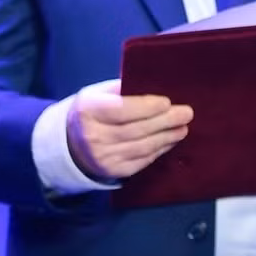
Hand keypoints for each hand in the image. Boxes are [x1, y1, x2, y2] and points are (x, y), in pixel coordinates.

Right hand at [66, 79, 192, 182]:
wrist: (69, 144)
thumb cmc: (92, 112)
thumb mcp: (97, 94)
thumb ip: (121, 89)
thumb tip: (153, 84)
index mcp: (88, 112)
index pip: (121, 111)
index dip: (146, 108)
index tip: (167, 102)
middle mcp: (93, 137)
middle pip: (136, 130)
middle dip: (165, 122)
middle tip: (186, 113)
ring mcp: (103, 157)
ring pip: (142, 147)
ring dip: (167, 137)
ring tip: (183, 128)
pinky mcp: (113, 171)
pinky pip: (142, 160)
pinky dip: (159, 150)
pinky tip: (170, 141)